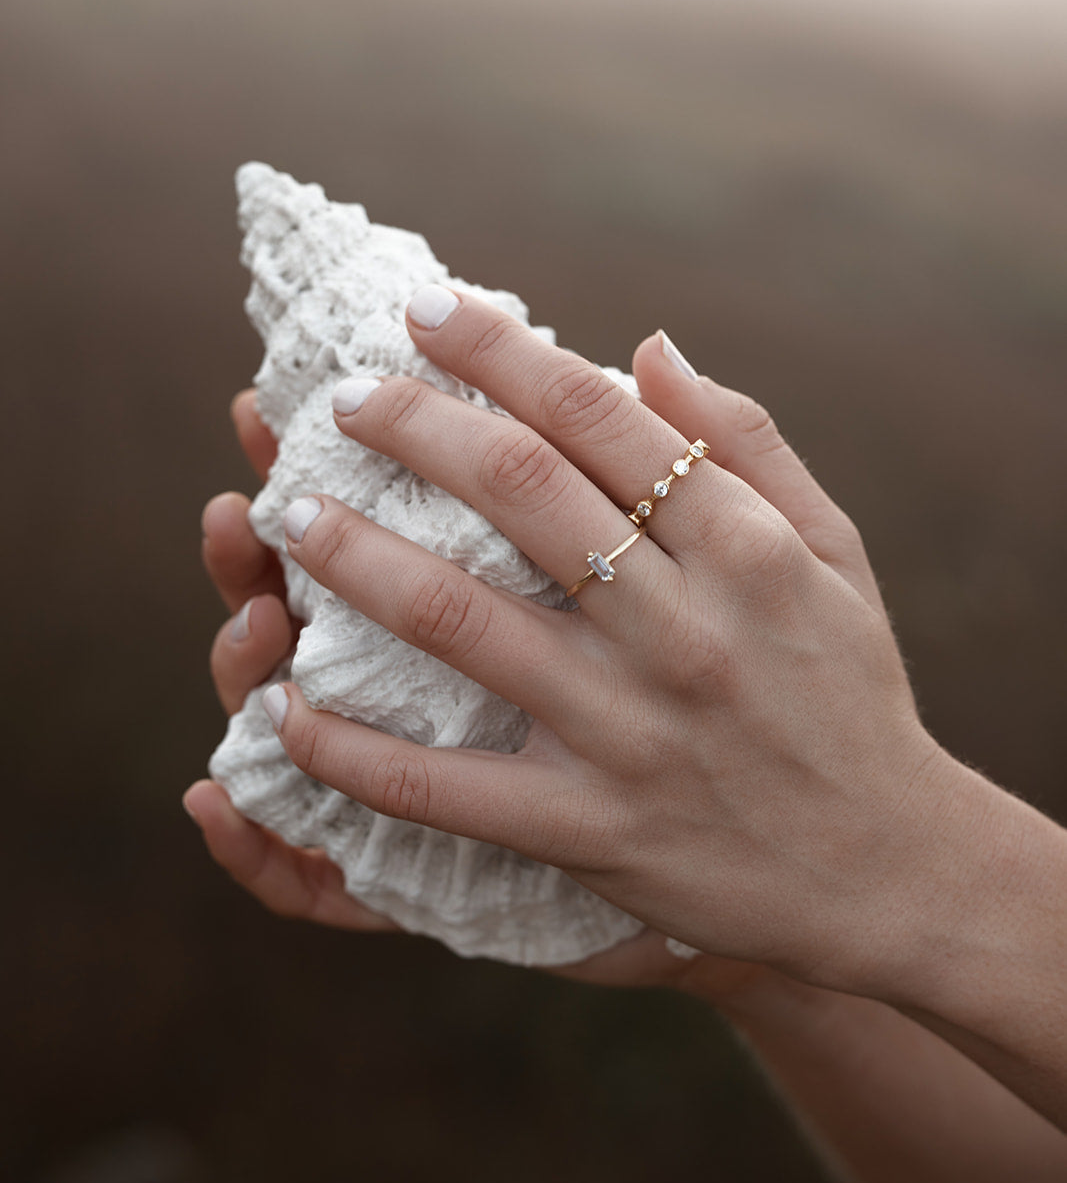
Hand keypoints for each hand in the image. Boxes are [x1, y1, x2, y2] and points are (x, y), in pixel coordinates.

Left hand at [248, 286, 975, 999]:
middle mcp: (681, 627)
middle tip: (342, 398)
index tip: (428, 312)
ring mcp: (627, 731)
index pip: (596, 415)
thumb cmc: (851, 693)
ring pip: (459, 620)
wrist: (892, 870)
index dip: (499, 349)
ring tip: (290, 514)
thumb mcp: (835, 550)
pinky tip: (288, 708)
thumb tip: (645, 344)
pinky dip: (352, 749)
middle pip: (517, 492)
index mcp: (743, 546)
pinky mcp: (587, 827)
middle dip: (412, 425)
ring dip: (356, 557)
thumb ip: (748, 442)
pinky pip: (441, 787)